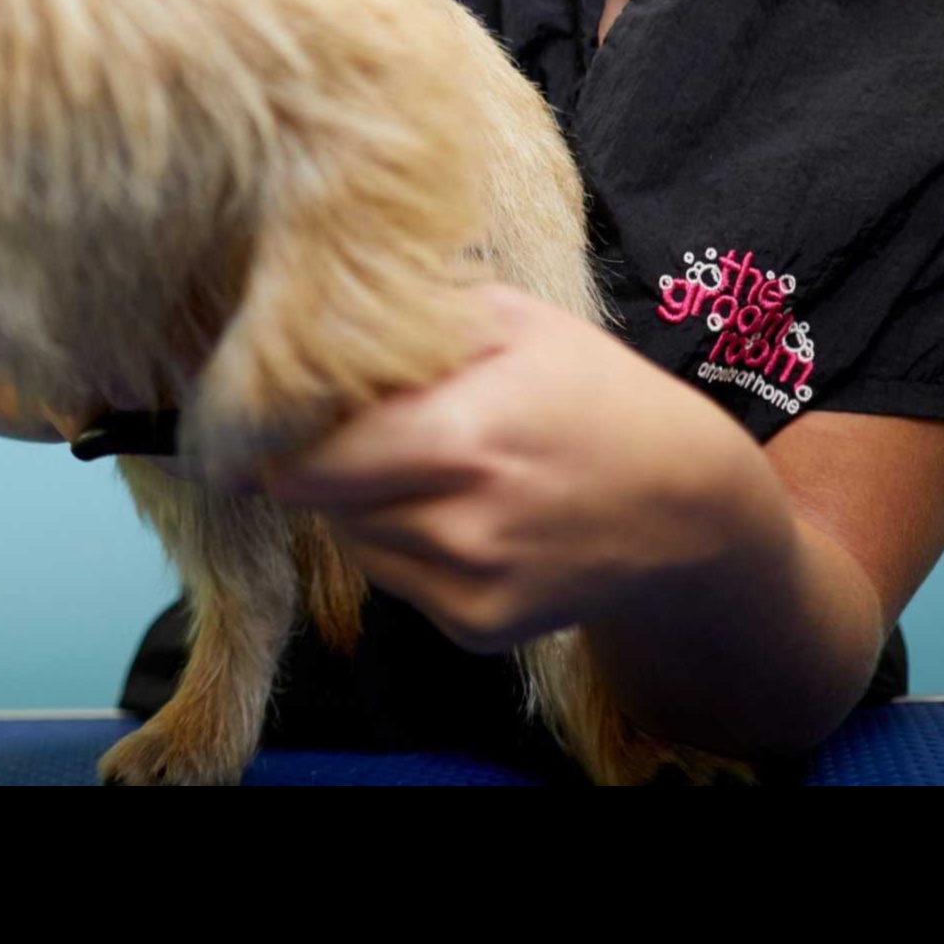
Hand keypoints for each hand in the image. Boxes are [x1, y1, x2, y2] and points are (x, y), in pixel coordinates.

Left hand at [239, 282, 742, 652]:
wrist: (684, 506)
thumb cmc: (590, 392)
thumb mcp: (509, 320)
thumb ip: (403, 321)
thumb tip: (298, 313)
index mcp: (462, 436)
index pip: (307, 457)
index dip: (272, 432)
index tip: (260, 410)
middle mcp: (461, 524)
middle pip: (316, 499)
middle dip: (318, 460)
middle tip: (356, 424)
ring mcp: (471, 587)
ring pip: (351, 539)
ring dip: (361, 502)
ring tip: (429, 462)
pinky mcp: (478, 630)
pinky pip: (396, 581)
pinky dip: (405, 546)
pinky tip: (463, 511)